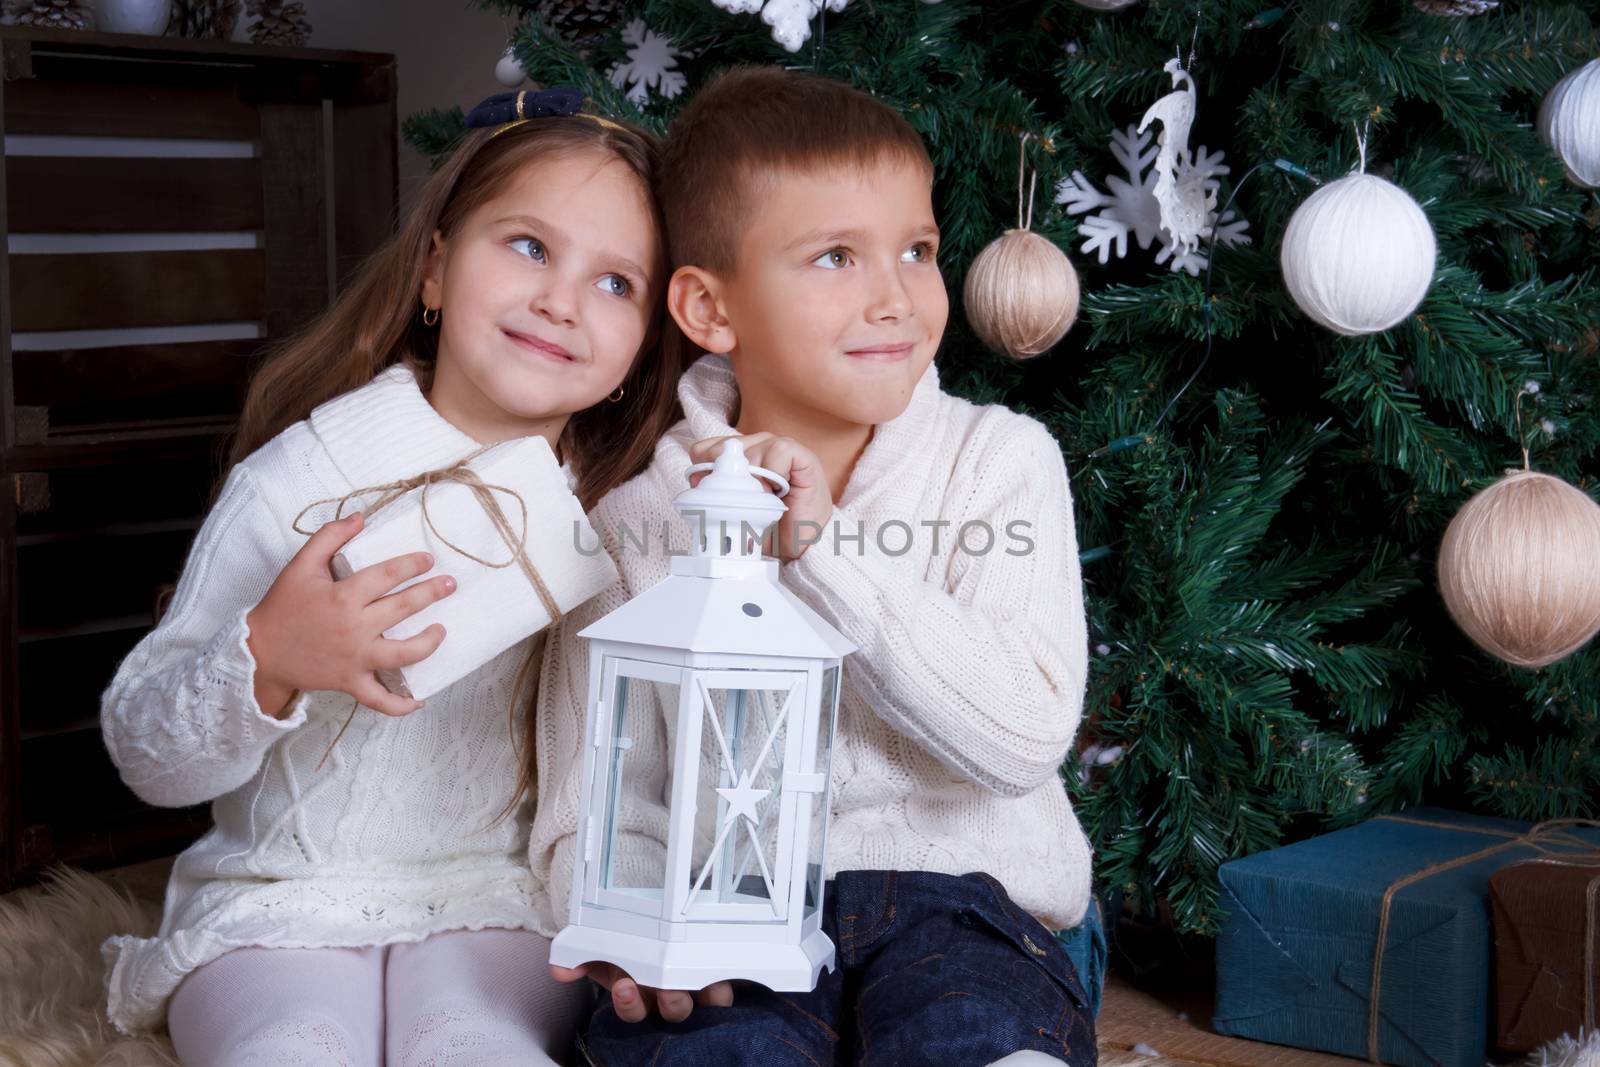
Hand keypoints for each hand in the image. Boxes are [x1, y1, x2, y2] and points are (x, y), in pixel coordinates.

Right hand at [245, 511, 454, 717]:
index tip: (429, 560)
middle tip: (450, 584)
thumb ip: (329, 537)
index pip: (387, 576)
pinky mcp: (351, 682)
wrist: (260, 652)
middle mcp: (354, 628)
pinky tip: (420, 700)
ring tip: (441, 630)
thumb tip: (360, 517)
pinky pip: (380, 699)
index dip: (412, 565)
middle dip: (432, 594)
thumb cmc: (282, 607)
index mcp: (342, 597)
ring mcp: (355, 658)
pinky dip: (401, 705)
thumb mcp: (300, 566)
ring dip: (429, 642)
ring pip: (403, 655)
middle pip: (403, 609)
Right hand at [550, 961, 733, 1023]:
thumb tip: (558, 970)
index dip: (630, 1004)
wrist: (654, 927)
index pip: (634, 1012)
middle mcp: (671, 997)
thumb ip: (582, 957)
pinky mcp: (723, 973)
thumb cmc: (630, 948)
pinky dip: (729, 977)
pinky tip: (725, 969)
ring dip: (707, 990)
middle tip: (665, 984)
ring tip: (700, 976)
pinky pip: (731, 982)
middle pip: (673, 1010)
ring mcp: (700, 988)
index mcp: (641, 996)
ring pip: (707, 1002)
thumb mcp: (605, 950)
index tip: (624, 986)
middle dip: (668, 1000)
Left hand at [688, 433, 832, 562]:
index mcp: (735, 457)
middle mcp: (755, 446)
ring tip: (765, 499)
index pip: (705, 450)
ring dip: (753, 480)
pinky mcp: (800, 453)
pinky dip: (774, 472)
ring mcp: (777, 447)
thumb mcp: (732, 511)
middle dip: (728, 479)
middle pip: (722, 449)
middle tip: (745, 502)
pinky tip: (779, 490)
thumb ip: (714, 491)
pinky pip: (777, 450)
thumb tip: (696, 479)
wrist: (800, 546)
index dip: (704, 472)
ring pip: (748, 450)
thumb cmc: (769, 527)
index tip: (714, 497)